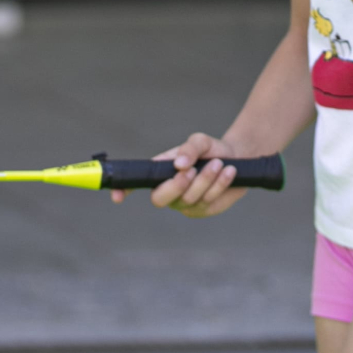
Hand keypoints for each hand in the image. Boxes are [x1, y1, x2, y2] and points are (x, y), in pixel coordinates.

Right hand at [109, 132, 247, 218]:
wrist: (236, 159)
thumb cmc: (210, 149)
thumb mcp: (200, 141)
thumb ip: (189, 149)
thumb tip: (179, 164)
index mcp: (159, 172)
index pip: (136, 183)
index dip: (124, 190)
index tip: (117, 197)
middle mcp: (168, 191)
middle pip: (160, 199)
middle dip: (176, 185)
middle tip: (191, 170)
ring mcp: (185, 204)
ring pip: (189, 199)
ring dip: (206, 179)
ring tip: (219, 163)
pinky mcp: (204, 210)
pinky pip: (208, 202)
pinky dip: (219, 185)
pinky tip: (228, 172)